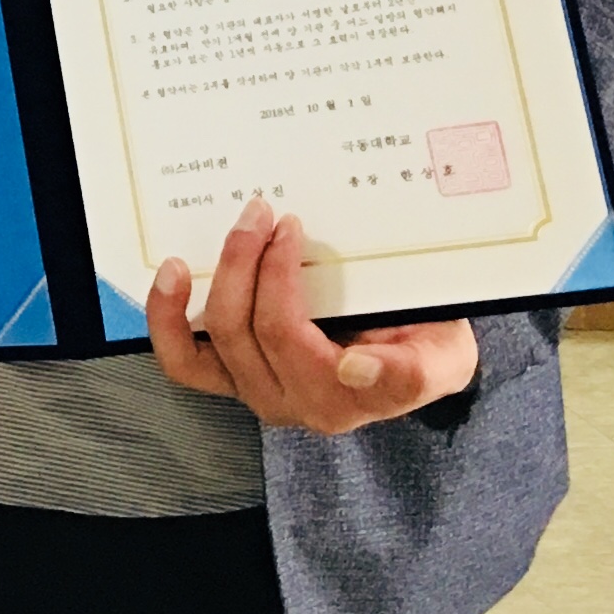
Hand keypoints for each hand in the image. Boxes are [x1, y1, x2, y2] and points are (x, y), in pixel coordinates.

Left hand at [146, 201, 480, 433]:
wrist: (414, 360)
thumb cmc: (425, 348)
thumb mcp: (445, 358)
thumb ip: (411, 370)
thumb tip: (351, 367)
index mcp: (346, 398)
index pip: (295, 338)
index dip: (280, 280)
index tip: (291, 229)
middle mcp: (298, 403)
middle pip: (251, 328)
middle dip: (250, 258)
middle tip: (265, 210)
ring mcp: (260, 392)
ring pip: (215, 342)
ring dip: (217, 277)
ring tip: (232, 231)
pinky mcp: (233, 380)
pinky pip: (186, 361)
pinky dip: (168, 319)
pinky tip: (172, 275)